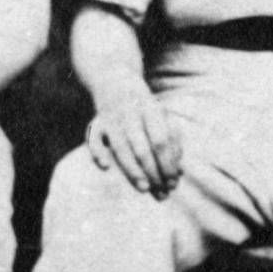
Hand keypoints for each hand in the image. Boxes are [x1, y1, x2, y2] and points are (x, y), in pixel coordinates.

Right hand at [86, 81, 181, 198]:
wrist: (114, 79)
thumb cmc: (144, 106)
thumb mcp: (161, 116)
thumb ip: (171, 142)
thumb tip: (179, 173)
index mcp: (151, 109)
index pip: (161, 140)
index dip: (168, 163)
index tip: (174, 182)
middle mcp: (131, 113)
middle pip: (143, 148)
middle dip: (153, 172)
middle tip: (162, 192)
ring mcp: (111, 118)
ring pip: (121, 148)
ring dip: (132, 170)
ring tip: (144, 188)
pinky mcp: (96, 123)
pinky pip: (93, 139)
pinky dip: (97, 152)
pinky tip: (106, 167)